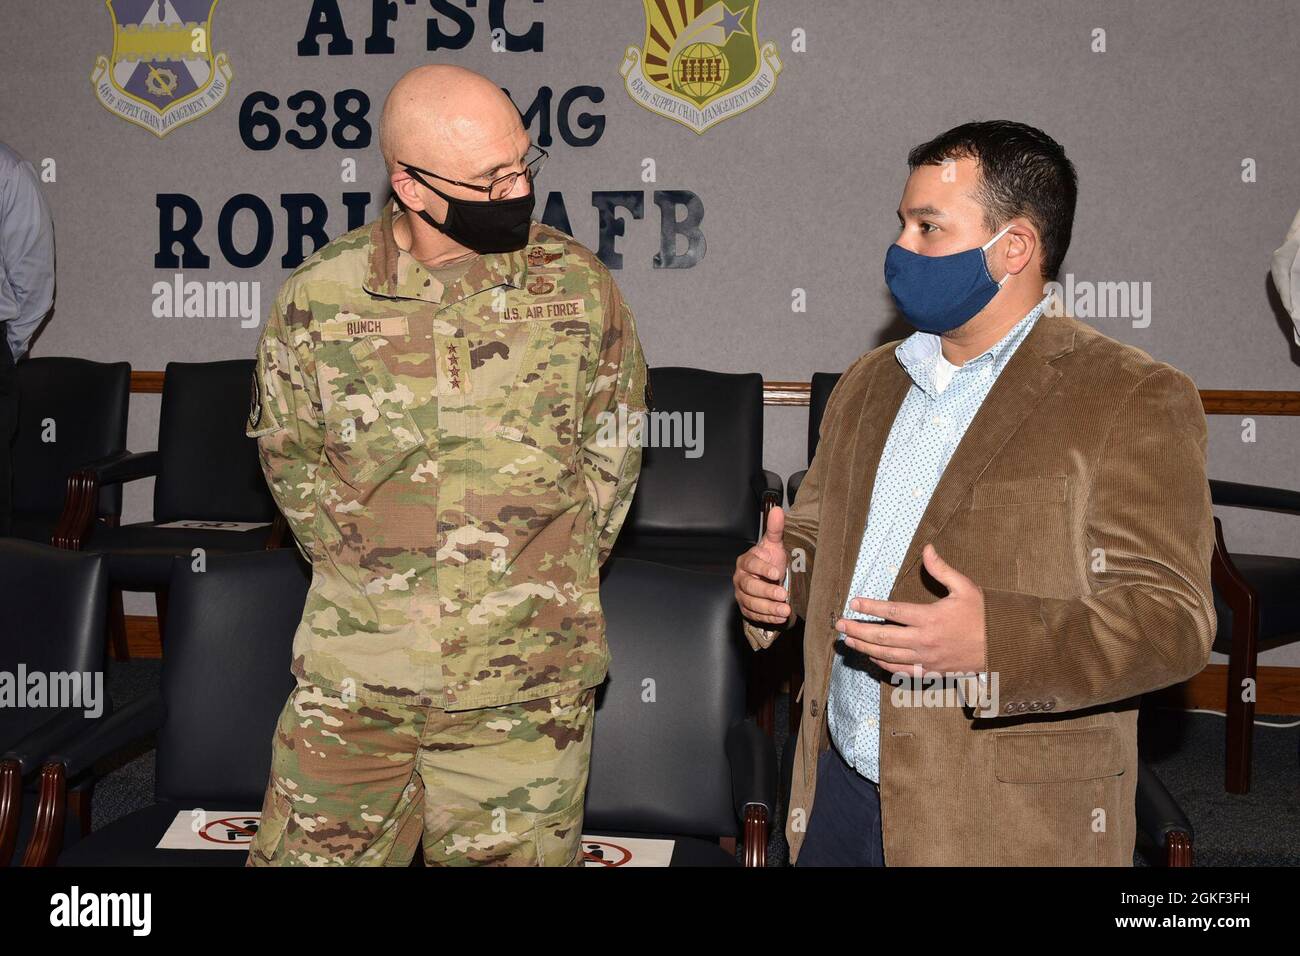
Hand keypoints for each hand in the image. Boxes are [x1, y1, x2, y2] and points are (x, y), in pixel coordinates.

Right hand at [734, 505, 790, 626]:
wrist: (770, 577)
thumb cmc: (771, 559)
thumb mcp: (774, 544)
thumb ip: (775, 529)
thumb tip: (778, 510)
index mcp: (746, 561)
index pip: (751, 564)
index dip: (763, 568)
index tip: (777, 572)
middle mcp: (741, 579)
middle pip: (750, 587)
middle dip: (767, 591)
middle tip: (783, 594)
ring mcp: (742, 595)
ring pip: (752, 603)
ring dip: (769, 608)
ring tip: (785, 609)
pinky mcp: (747, 608)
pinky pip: (754, 615)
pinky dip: (768, 618)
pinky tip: (781, 617)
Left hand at [837, 544, 985, 674]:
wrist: (1003, 647)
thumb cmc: (984, 615)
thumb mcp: (965, 588)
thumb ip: (942, 569)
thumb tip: (927, 548)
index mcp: (930, 617)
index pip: (892, 611)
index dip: (870, 606)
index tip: (853, 603)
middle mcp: (924, 640)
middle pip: (883, 636)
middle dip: (857, 630)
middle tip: (839, 626)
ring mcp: (926, 658)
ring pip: (887, 655)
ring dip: (865, 648)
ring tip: (849, 641)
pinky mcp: (931, 671)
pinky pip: (901, 671)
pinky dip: (883, 665)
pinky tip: (872, 658)